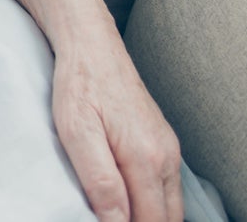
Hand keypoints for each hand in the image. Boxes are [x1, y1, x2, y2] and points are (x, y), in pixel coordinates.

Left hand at [52, 39, 181, 221]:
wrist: (91, 43)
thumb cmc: (79, 83)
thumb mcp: (77, 131)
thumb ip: (100, 180)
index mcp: (146, 158)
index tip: (102, 221)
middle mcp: (166, 156)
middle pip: (166, 219)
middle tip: (107, 217)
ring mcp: (168, 149)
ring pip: (170, 206)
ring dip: (149, 217)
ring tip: (115, 211)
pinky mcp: (163, 141)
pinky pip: (166, 187)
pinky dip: (152, 201)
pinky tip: (128, 198)